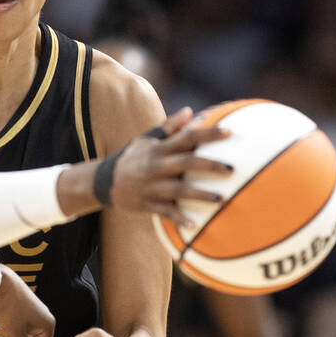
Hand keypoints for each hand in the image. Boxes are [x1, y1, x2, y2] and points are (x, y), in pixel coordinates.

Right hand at [109, 106, 232, 224]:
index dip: (208, 134)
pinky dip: (178, 217)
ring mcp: (151, 186)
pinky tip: (194, 225)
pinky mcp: (146, 203)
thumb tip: (190, 111)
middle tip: (232, 169)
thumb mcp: (146, 139)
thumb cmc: (132, 158)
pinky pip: (165, 212)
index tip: (230, 132)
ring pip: (179, 190)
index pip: (187, 137)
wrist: (104, 181)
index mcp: (159, 148)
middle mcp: (156, 165)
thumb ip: (169, 127)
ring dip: (200, 194)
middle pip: (186, 162)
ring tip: (221, 198)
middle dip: (210, 165)